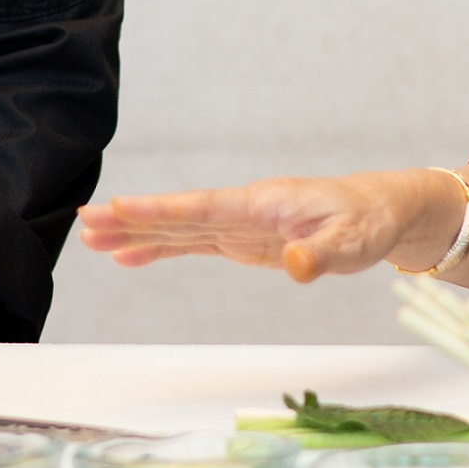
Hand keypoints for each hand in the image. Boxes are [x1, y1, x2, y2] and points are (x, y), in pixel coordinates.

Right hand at [76, 171, 451, 280]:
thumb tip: (295, 264)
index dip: (160, 210)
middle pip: (179, 215)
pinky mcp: (244, 239)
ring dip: (137, 232)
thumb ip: (320, 255)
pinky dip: (161, 247)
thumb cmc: (369, 223)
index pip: (202, 207)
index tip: (119, 207)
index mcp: (264, 203)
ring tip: (91, 240)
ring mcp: (241, 224)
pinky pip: (194, 242)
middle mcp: (245, 209)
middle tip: (84, 224)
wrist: (383, 212)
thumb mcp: (352, 243)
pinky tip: (131, 256)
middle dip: (132, 219)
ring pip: (180, 228)